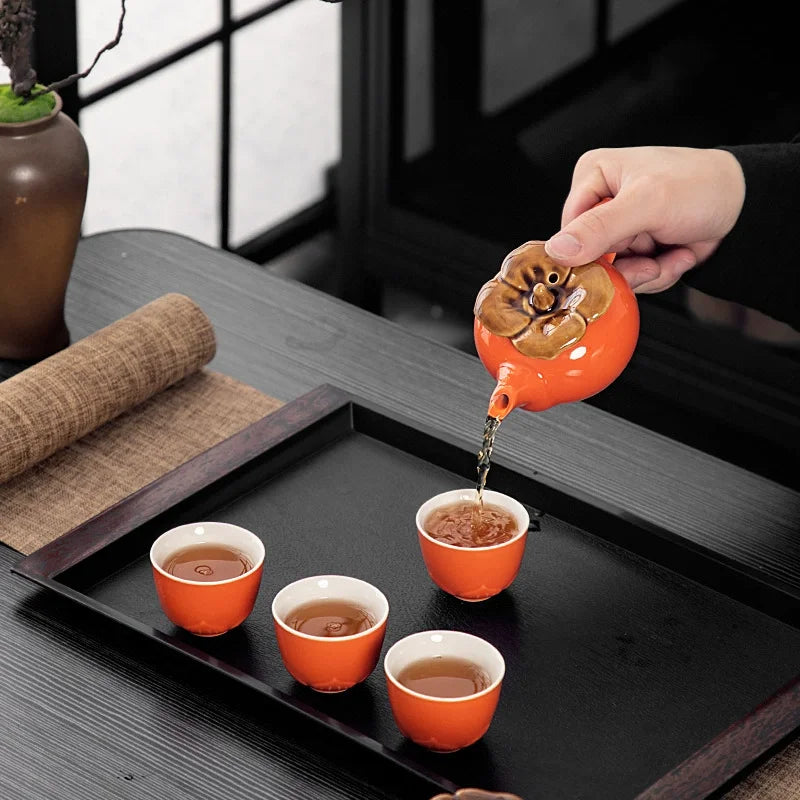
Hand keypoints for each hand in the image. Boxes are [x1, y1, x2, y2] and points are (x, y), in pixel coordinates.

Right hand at [544, 146, 745, 292]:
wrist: (741, 207)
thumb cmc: (701, 186)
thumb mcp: (646, 203)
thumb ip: (599, 227)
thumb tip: (558, 249)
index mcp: (593, 176)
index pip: (567, 229)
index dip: (589, 252)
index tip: (615, 258)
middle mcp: (601, 201)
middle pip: (591, 256)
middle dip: (626, 265)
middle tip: (651, 258)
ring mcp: (618, 229)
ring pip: (613, 272)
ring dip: (645, 272)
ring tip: (670, 253)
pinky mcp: (635, 249)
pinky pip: (631, 278)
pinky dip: (657, 274)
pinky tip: (676, 255)